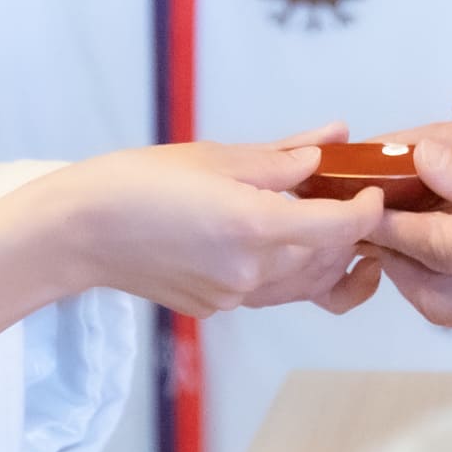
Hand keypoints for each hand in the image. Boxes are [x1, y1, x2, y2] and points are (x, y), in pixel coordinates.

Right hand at [0, 129, 382, 344]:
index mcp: (253, 226)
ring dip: (321, 255)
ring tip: (320, 218)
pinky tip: (271, 236)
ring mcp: (233, 297)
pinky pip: (269, 290)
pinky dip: (284, 266)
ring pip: (304, 282)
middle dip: (349, 231)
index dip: (368, 208)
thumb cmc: (137, 181)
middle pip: (329, 259)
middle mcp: (250, 271)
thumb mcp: (215, 156)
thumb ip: (281, 157)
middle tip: (352, 196)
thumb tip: (330, 143)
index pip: (341, 226)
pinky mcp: (216, 308)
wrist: (78, 232)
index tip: (373, 188)